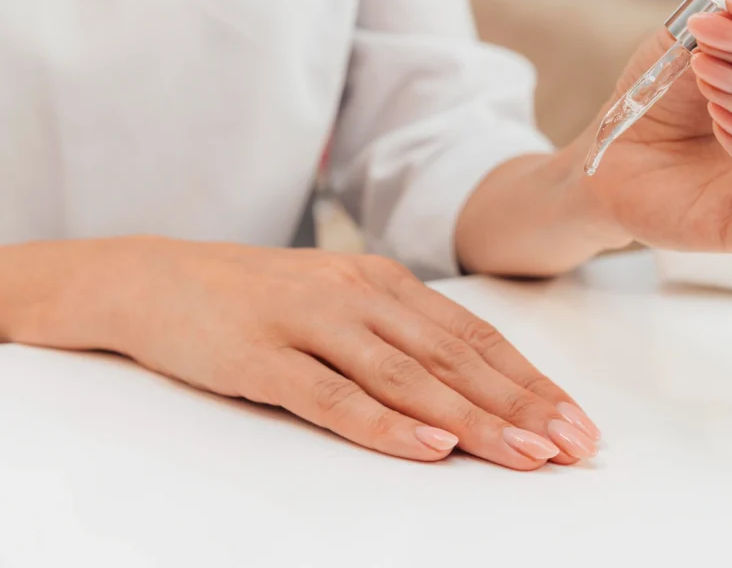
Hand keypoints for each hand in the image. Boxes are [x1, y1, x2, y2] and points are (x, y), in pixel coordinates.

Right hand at [7, 237, 599, 469]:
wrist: (155, 278)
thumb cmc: (259, 300)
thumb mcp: (339, 305)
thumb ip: (397, 339)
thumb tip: (467, 391)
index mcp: (384, 283)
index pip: (473, 337)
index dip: (530, 381)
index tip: (576, 421)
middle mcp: (358, 296)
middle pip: (454, 357)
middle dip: (522, 405)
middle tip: (574, 446)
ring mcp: (310, 323)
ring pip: (406, 376)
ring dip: (472, 418)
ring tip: (526, 453)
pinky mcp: (261, 356)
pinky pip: (331, 396)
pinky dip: (383, 423)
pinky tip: (429, 446)